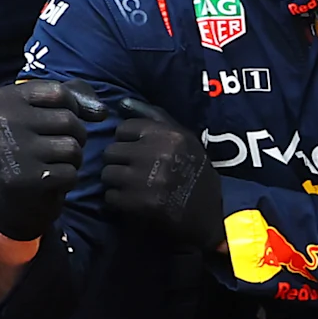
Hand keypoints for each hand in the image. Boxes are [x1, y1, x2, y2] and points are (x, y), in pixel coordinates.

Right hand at [0, 76, 92, 240]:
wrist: (5, 200)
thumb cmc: (28, 147)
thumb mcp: (40, 111)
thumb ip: (73, 97)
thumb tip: (101, 111)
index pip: (58, 92)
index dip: (71, 109)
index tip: (54, 123)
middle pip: (68, 120)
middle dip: (73, 136)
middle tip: (52, 150)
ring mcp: (10, 152)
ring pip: (72, 147)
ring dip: (72, 160)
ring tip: (51, 164)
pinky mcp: (24, 180)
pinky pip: (70, 173)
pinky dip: (67, 180)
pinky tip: (49, 182)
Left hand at [101, 107, 219, 243]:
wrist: (210, 215)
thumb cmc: (194, 171)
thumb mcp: (183, 137)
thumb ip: (152, 116)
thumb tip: (120, 103)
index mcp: (168, 134)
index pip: (124, 128)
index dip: (127, 141)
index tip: (137, 153)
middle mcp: (157, 153)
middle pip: (111, 151)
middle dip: (119, 162)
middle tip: (131, 172)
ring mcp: (147, 179)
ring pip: (107, 174)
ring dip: (116, 182)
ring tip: (131, 187)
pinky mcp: (140, 204)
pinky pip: (110, 197)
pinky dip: (118, 201)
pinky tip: (133, 202)